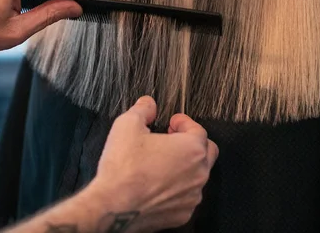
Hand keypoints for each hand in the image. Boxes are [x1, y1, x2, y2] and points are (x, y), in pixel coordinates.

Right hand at [89, 96, 218, 231]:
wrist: (112, 207)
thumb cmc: (123, 168)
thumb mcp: (128, 124)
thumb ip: (143, 109)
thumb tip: (149, 104)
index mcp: (191, 149)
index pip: (198, 129)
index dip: (184, 122)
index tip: (172, 122)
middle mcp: (198, 174)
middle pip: (207, 152)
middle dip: (192, 142)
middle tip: (172, 139)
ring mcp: (191, 196)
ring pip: (198, 176)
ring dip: (185, 166)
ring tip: (163, 161)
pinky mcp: (182, 215)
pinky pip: (186, 196)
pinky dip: (178, 188)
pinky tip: (159, 183)